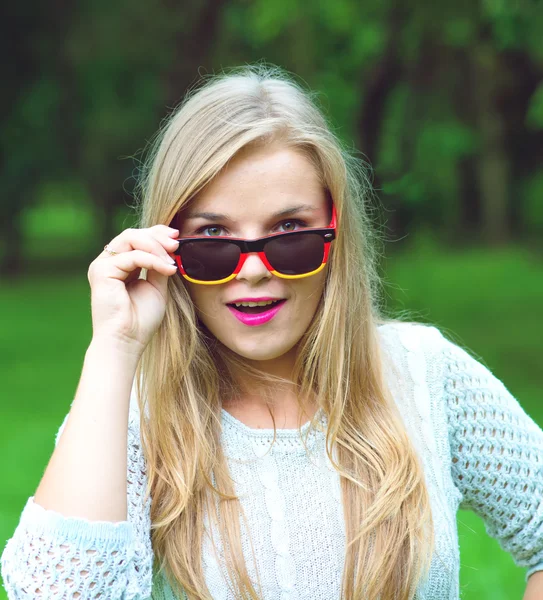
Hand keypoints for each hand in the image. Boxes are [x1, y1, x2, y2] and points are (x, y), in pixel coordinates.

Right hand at [87, 225, 179, 354]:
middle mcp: (108, 263)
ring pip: (130, 239)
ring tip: (172, 261)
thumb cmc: (141, 321)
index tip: (178, 238)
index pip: (136, 239)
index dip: (157, 234)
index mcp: (119, 266)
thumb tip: (170, 248)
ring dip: (156, 246)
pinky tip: (167, 270)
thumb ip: (159, 266)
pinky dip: (153, 260)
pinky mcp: (102, 271)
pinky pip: (132, 256)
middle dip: (157, 236)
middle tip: (177, 244)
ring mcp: (102, 266)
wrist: (127, 341)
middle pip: (132, 234)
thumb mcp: (156, 287)